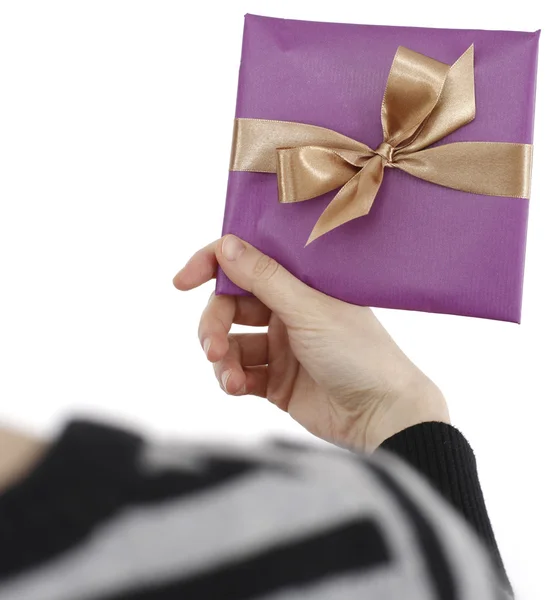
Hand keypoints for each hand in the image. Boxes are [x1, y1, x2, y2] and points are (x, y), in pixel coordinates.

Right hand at [173, 235, 448, 450]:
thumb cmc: (358, 353)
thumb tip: (226, 245)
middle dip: (213, 325)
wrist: (382, 415)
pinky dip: (232, 379)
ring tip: (231, 378)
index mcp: (299, 286)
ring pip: (231, 344)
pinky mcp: (276, 381)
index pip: (246, 264)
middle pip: (230, 307)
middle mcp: (287, 312)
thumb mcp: (307, 310)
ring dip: (222, 359)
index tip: (182, 280)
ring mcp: (280, 348)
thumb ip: (264, 278)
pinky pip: (239, 374)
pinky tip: (238, 387)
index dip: (212, 266)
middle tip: (212, 347)